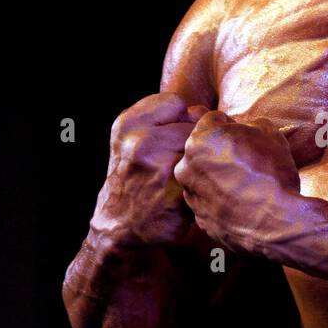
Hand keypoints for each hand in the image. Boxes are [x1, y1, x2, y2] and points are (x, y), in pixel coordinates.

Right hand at [91, 92, 206, 248]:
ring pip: (205, 151)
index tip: (171, 137)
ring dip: (202, 162)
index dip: (180, 119)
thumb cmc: (132, 174)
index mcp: (128, 125)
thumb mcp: (130, 137)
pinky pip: (209, 177)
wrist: (119, 225)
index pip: (176, 103)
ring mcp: (160, 170)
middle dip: (193, 142)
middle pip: (196, 126)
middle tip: (179, 161)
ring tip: (184, 175)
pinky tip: (188, 192)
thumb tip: (204, 113)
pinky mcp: (178, 196)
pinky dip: (204, 184)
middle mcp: (141, 144)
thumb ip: (163, 117)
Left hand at [174, 112, 301, 255]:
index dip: (231, 125)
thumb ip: (252, 124)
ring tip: (245, 184)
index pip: (212, 120)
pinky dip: (220, 200)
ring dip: (218, 176)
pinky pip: (208, 202)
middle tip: (246, 160)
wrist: (275, 221)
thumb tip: (248, 128)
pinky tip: (241, 203)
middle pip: (203, 149)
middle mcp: (187, 165)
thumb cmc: (272, 174)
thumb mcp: (270, 134)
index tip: (245, 135)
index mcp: (201, 137)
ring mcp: (191, 194)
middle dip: (220, 151)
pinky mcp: (199, 218)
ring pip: (203, 177)